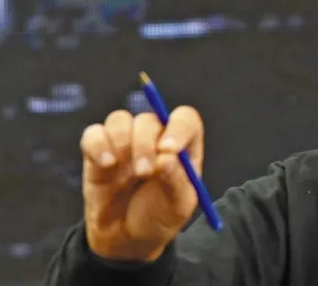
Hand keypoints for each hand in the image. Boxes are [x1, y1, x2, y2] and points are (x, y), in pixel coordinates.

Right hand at [79, 106, 204, 261]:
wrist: (127, 239)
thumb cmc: (160, 217)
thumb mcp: (178, 206)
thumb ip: (176, 180)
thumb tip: (166, 157)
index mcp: (183, 146)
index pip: (184, 118)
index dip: (178, 128)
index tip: (169, 149)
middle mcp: (154, 138)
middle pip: (149, 120)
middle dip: (145, 145)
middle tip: (144, 173)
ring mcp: (125, 142)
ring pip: (120, 120)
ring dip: (122, 142)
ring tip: (127, 173)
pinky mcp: (98, 152)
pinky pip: (93, 134)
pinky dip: (98, 145)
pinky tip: (106, 165)